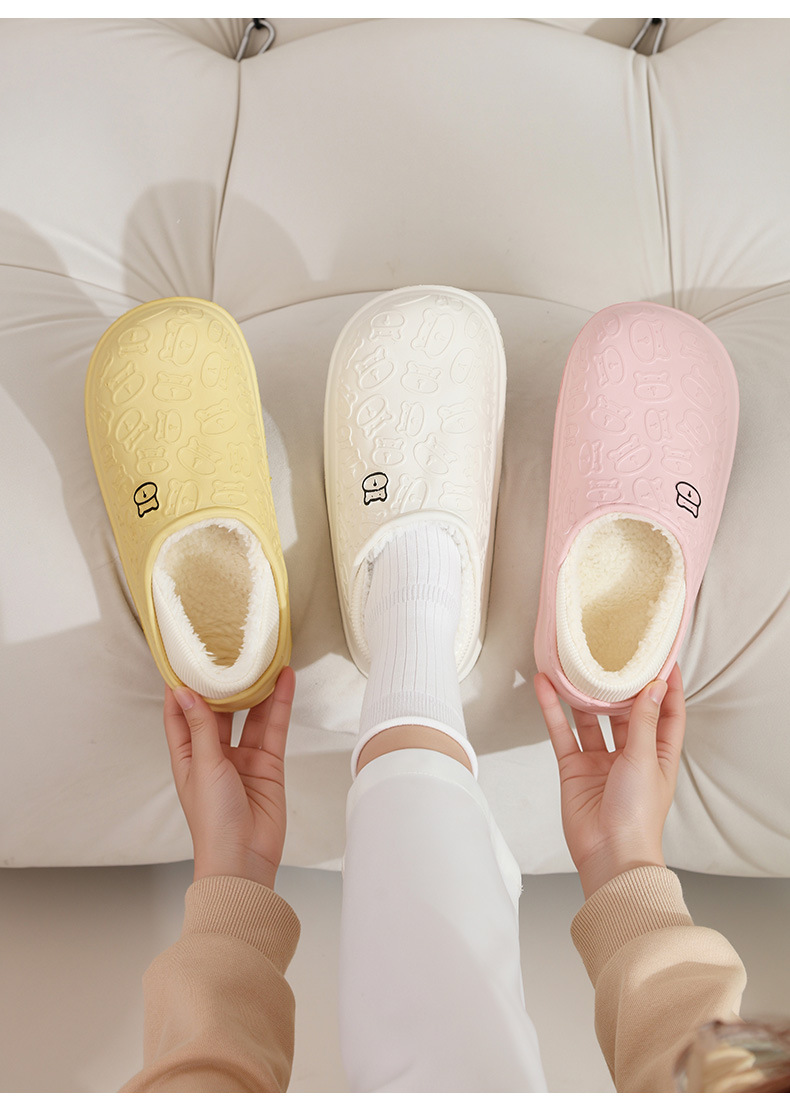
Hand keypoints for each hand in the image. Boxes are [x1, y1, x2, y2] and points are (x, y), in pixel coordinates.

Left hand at [164, 667, 295, 890]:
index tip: (181, 658)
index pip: (179, 715)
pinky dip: (279, 705)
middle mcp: (213, 755)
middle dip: (223, 683)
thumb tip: (184, 693)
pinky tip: (284, 681)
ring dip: (255, 689)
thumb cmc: (213, 821)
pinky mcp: (268, 765)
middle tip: (227, 649)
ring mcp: (242, 759)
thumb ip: (201, 727)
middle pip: (217, 711)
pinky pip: (274, 729)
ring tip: (261, 658)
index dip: (179, 688)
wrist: (245, 858)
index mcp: (187, 757)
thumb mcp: (204, 767)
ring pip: (249, 715)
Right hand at [534, 664, 685, 898]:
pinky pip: (563, 733)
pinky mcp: (574, 768)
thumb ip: (643, 721)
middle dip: (618, 685)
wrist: (608, 854)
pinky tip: (545, 687)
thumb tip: (653, 685)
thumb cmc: (638, 814)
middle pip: (625, 711)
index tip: (662, 657)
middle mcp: (631, 754)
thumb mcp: (645, 759)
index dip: (666, 686)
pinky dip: (553, 711)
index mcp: (658, 754)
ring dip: (582, 695)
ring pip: (590, 718)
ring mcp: (600, 760)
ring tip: (573, 664)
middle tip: (610, 652)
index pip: (667, 712)